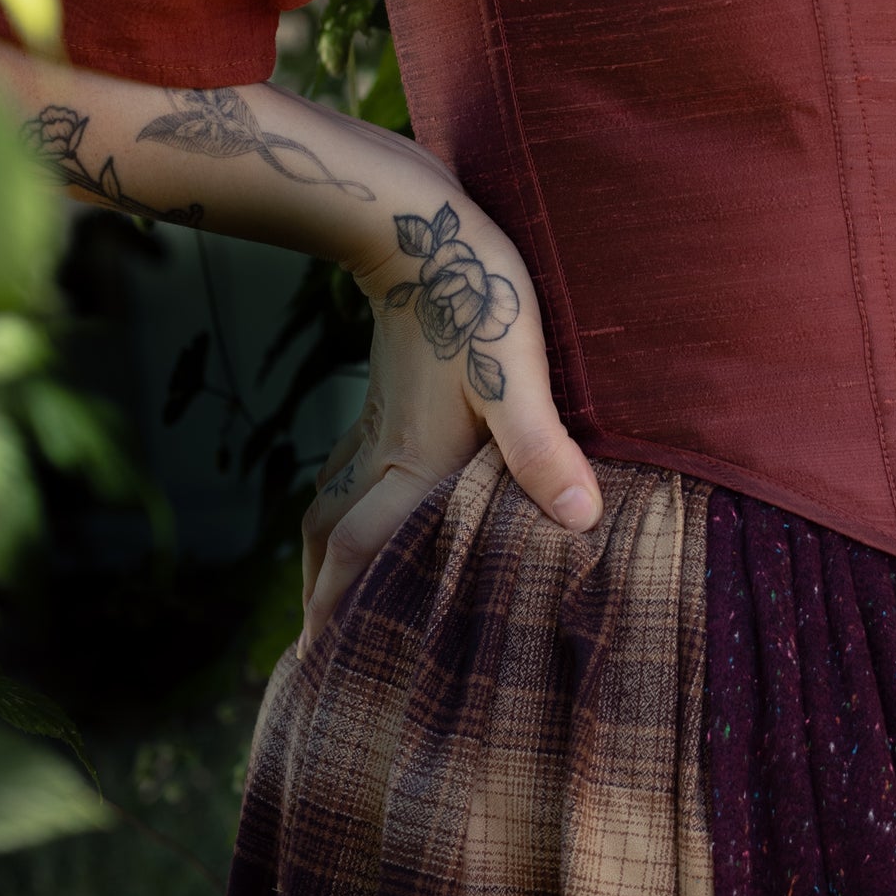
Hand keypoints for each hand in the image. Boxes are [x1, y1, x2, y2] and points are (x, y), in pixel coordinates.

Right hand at [299, 171, 598, 647]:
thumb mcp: (518, 372)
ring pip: (331, 508)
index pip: (357, 560)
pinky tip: (363, 507)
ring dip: (326, 557)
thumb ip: (541, 449)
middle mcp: (381, 454)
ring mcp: (374, 424)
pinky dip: (342, 510)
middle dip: (320, 603)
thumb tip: (581, 522)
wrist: (415, 220)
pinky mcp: (382, 398)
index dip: (336, 618)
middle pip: (330, 544)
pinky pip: (347, 474)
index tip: (317, 675)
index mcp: (410, 464)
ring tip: (326, 597)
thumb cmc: (473, 295)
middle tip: (313, 659)